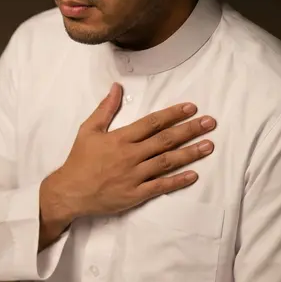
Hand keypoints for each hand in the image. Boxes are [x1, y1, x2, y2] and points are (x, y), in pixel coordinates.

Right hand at [44, 82, 216, 222]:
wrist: (69, 192)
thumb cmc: (80, 160)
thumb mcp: (89, 130)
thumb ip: (105, 109)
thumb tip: (117, 87)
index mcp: (120, 138)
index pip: (152, 123)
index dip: (173, 114)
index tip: (191, 108)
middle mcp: (130, 155)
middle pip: (165, 140)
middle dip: (190, 130)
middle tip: (210, 123)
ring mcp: (134, 176)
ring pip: (167, 162)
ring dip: (190, 153)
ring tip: (209, 145)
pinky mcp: (136, 194)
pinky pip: (160, 186)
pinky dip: (177, 181)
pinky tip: (194, 175)